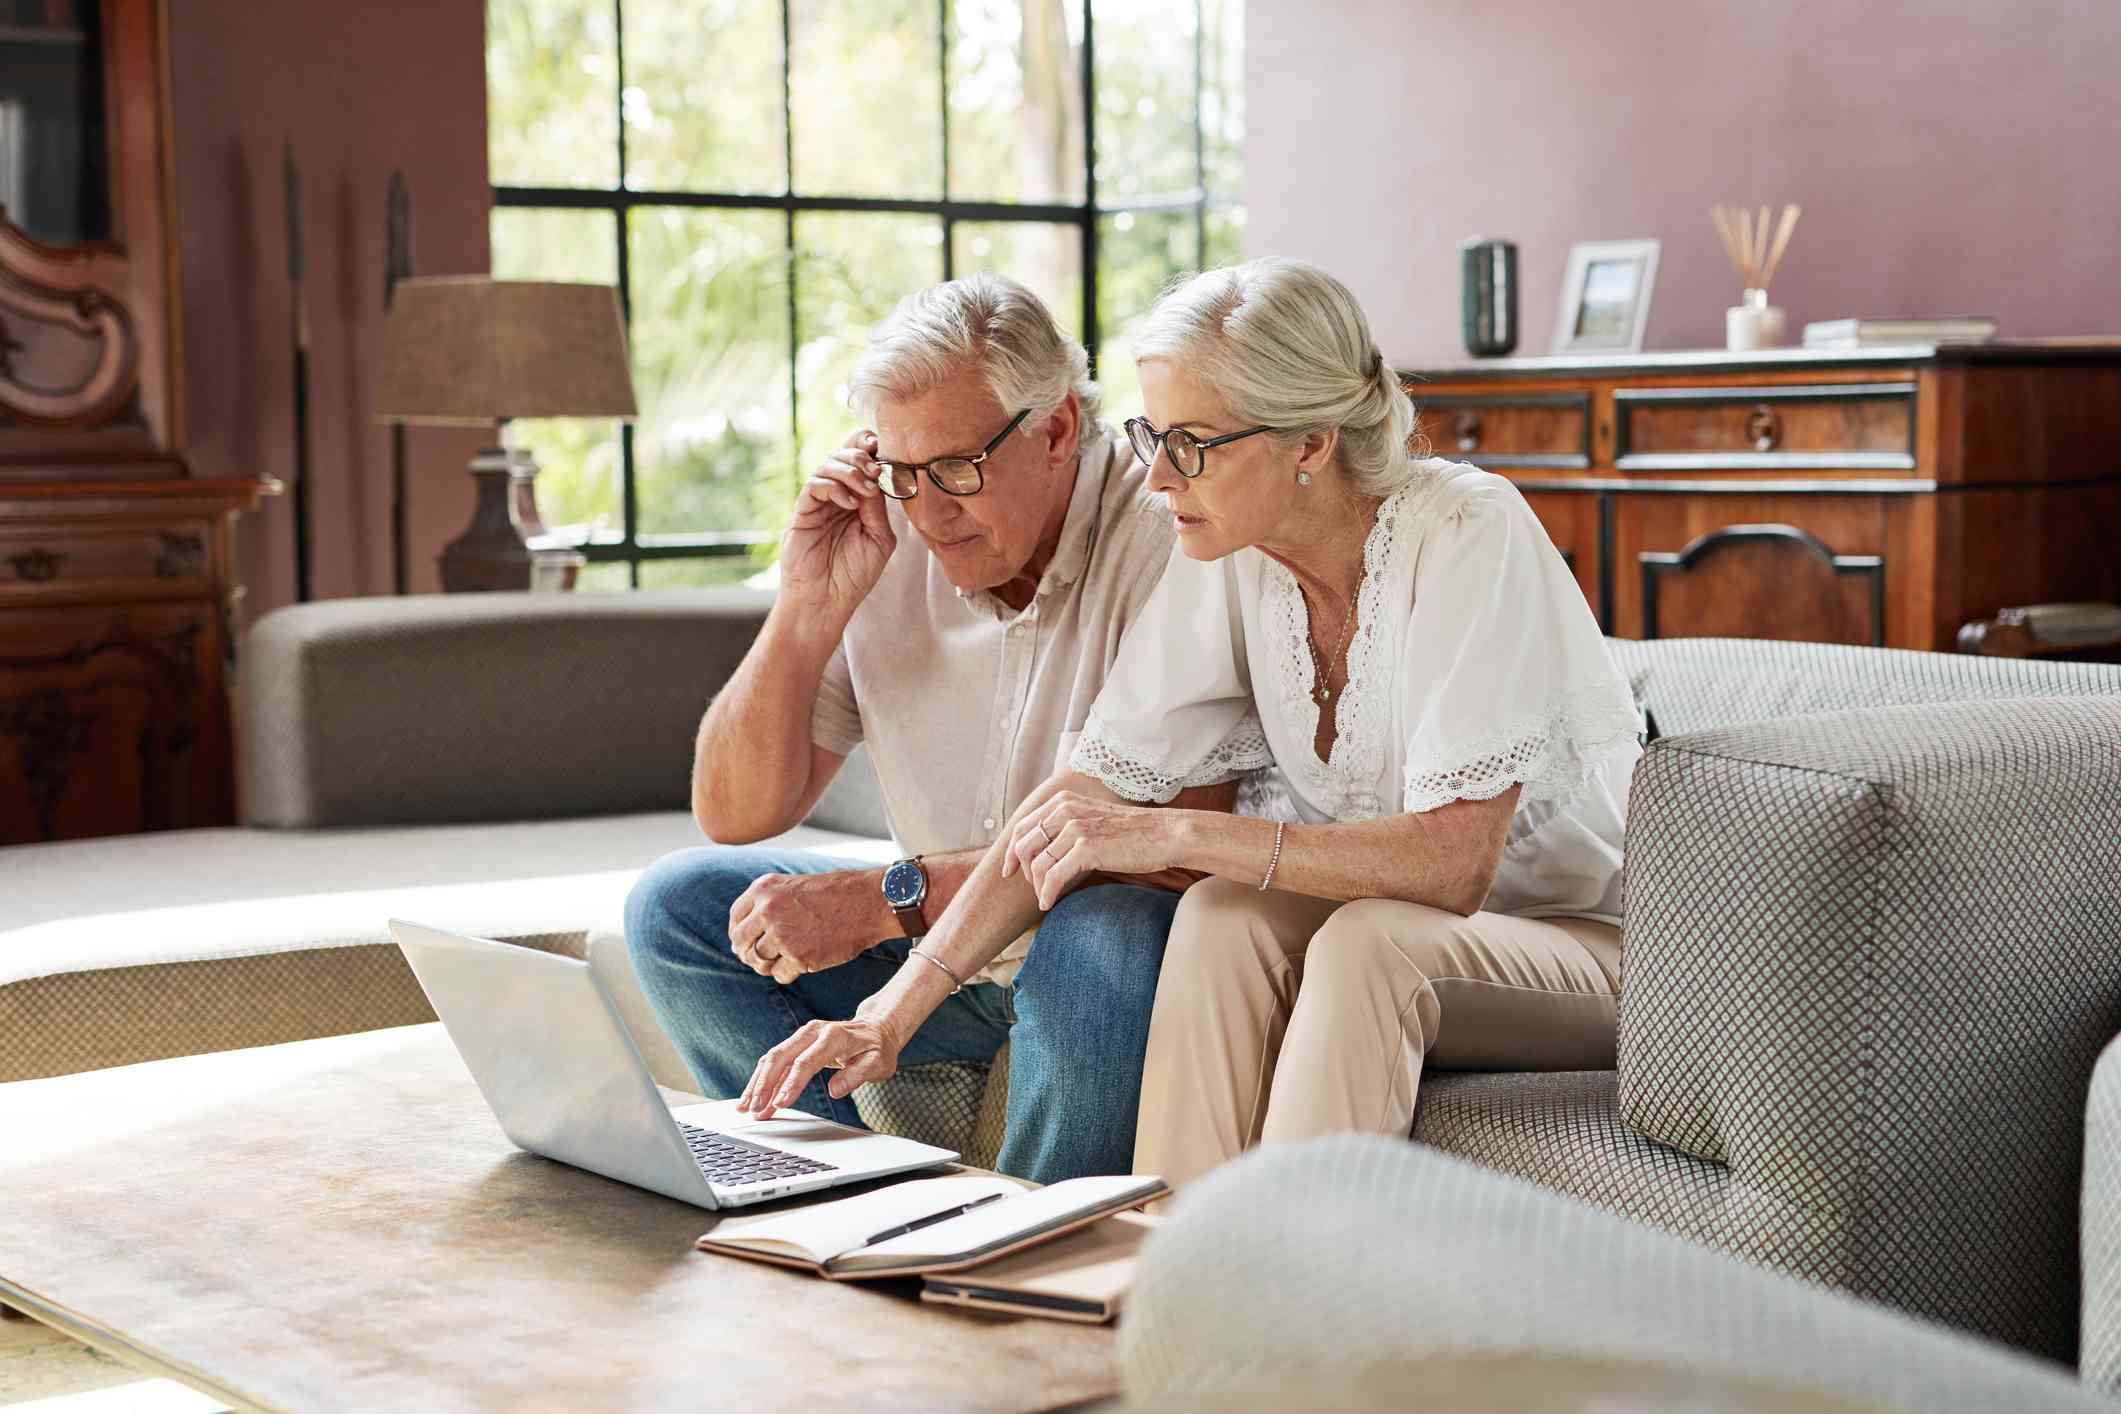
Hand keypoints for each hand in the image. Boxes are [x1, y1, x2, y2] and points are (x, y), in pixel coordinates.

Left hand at [728, 870, 888, 984]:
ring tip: (782, 962)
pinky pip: (780, 975)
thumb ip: (767, 905)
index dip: (739, 933)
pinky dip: (788, 973)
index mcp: (764, 889)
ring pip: (758, 960)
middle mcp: (767, 911)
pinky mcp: (799, 957)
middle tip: (760, 959)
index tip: (747, 942)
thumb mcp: (793, 887)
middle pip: (740, 941)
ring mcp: (782, 935)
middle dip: (747, 953)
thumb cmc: (834, 894)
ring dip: (766, 966)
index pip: (736, 918)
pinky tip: (801, 964)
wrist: (867, 902)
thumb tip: (743, 938)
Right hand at [739, 1004, 902, 1115]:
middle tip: (754, 1110)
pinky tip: (755, 1097)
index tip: (779, 1103)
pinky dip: (763, 1079)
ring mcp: (802, 1036)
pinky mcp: (797, 1044)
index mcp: (833, 1037)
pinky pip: (776, 1061)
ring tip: (746, 1108)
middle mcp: (813, 1032)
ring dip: (758, 1084)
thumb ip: (857, 1075)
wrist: (876, 1029)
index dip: (791, 1084)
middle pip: (781, 1057)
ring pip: (773, 1058)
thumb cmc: (877, 1049)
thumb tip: (835, 1089)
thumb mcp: (877, 1064)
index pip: (806, 1062)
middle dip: (764, 1085)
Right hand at [778, 429, 895, 618]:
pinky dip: (834, 487)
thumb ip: (879, 508)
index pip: (861, 464)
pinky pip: (814, 485)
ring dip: (850, 471)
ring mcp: (819, 504)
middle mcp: (837, 498)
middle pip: (843, 456)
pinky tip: (850, 503)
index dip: (868, 449)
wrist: (826, 602)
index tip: (882, 448)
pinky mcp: (802, 512)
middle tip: (875, 471)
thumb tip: (878, 478)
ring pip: (827, 465)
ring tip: (866, 489)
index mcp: (857, 502)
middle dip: (861, 457)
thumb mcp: (879, 539)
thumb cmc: (853, 576)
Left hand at [1002, 790, 1177, 909]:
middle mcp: (1065, 810)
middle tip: (1031, 887)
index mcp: (1064, 801)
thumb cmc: (1132, 832)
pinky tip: (1048, 903)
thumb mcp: (1093, 818)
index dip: (1011, 851)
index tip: (1008, 870)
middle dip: (1021, 870)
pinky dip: (1046, 894)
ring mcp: (1074, 829)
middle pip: (1023, 845)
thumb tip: (1045, 849)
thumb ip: (1068, 826)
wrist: (1164, 834)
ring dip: (1037, 886)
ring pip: (1036, 864)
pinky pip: (1052, 877)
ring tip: (1045, 897)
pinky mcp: (1085, 849)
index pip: (1024, 826)